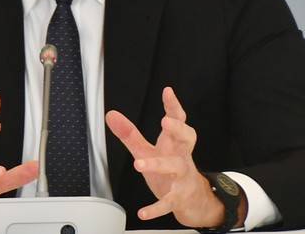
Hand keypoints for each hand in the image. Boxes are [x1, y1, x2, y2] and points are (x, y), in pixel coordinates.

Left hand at [106, 86, 239, 227]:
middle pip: (187, 138)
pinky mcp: (178, 197)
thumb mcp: (147, 150)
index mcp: (174, 142)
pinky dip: (156, 208)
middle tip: (166, 121)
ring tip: (139, 165)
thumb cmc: (170, 170)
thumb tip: (111, 114)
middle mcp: (181, 156)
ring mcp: (182, 177)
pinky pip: (169, 202)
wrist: (193, 200)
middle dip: (179, 129)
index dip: (173, 105)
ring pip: (176, 167)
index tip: (168, 91)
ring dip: (159, 165)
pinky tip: (142, 212)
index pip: (178, 119)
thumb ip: (130, 134)